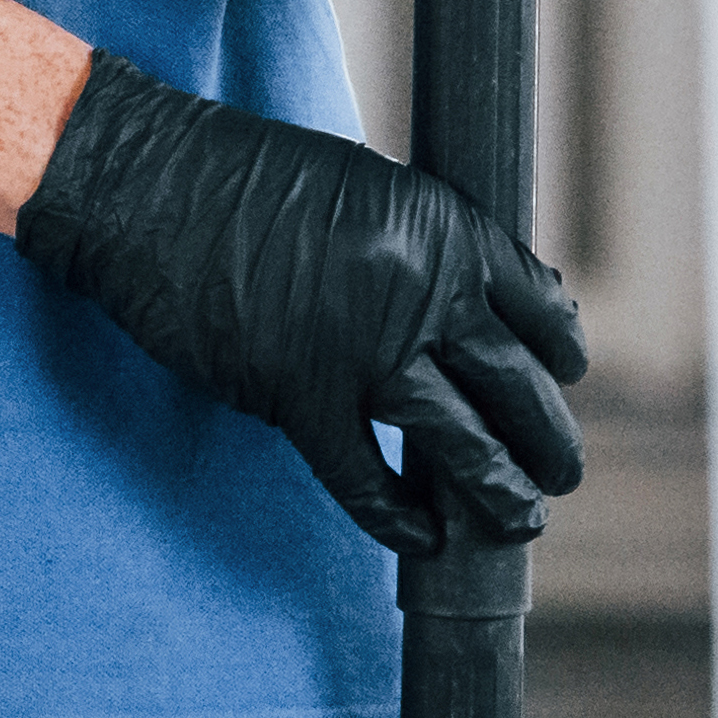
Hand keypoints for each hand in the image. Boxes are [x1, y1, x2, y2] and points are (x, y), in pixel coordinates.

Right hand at [13, 53, 588, 551]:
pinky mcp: (299, 398)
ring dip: (501, 491)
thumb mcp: (368, 187)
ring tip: (523, 520)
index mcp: (444, 229)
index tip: (566, 378)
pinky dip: (400, 520)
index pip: (537, 308)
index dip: (560, 354)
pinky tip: (425, 540)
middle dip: (548, 440)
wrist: (152, 188)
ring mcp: (362, 351)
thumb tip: (476, 306)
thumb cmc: (248, 177)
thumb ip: (425, 245)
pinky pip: (366, 480)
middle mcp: (420, 292)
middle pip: (515, 386)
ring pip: (462, 444)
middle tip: (562, 473)